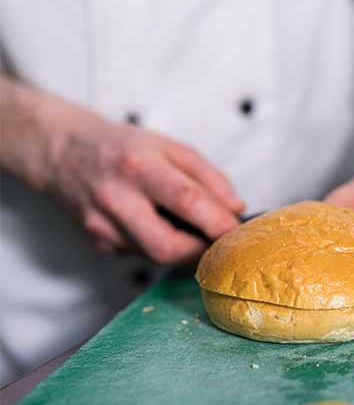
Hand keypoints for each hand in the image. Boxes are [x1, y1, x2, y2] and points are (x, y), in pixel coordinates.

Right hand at [1, 80, 243, 263]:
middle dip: (201, 250)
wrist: (63, 151)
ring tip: (189, 227)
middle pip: (167, 246)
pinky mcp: (97, 242)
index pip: (187, 200)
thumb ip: (208, 177)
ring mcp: (102, 225)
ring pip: (155, 257)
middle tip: (218, 240)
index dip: (218, 221)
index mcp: (139, 165)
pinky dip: (159, 247)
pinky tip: (158, 227)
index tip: (239, 231)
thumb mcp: (171, 147)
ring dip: (182, 250)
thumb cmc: (124, 147)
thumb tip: (236, 209)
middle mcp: (116, 198)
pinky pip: (140, 255)